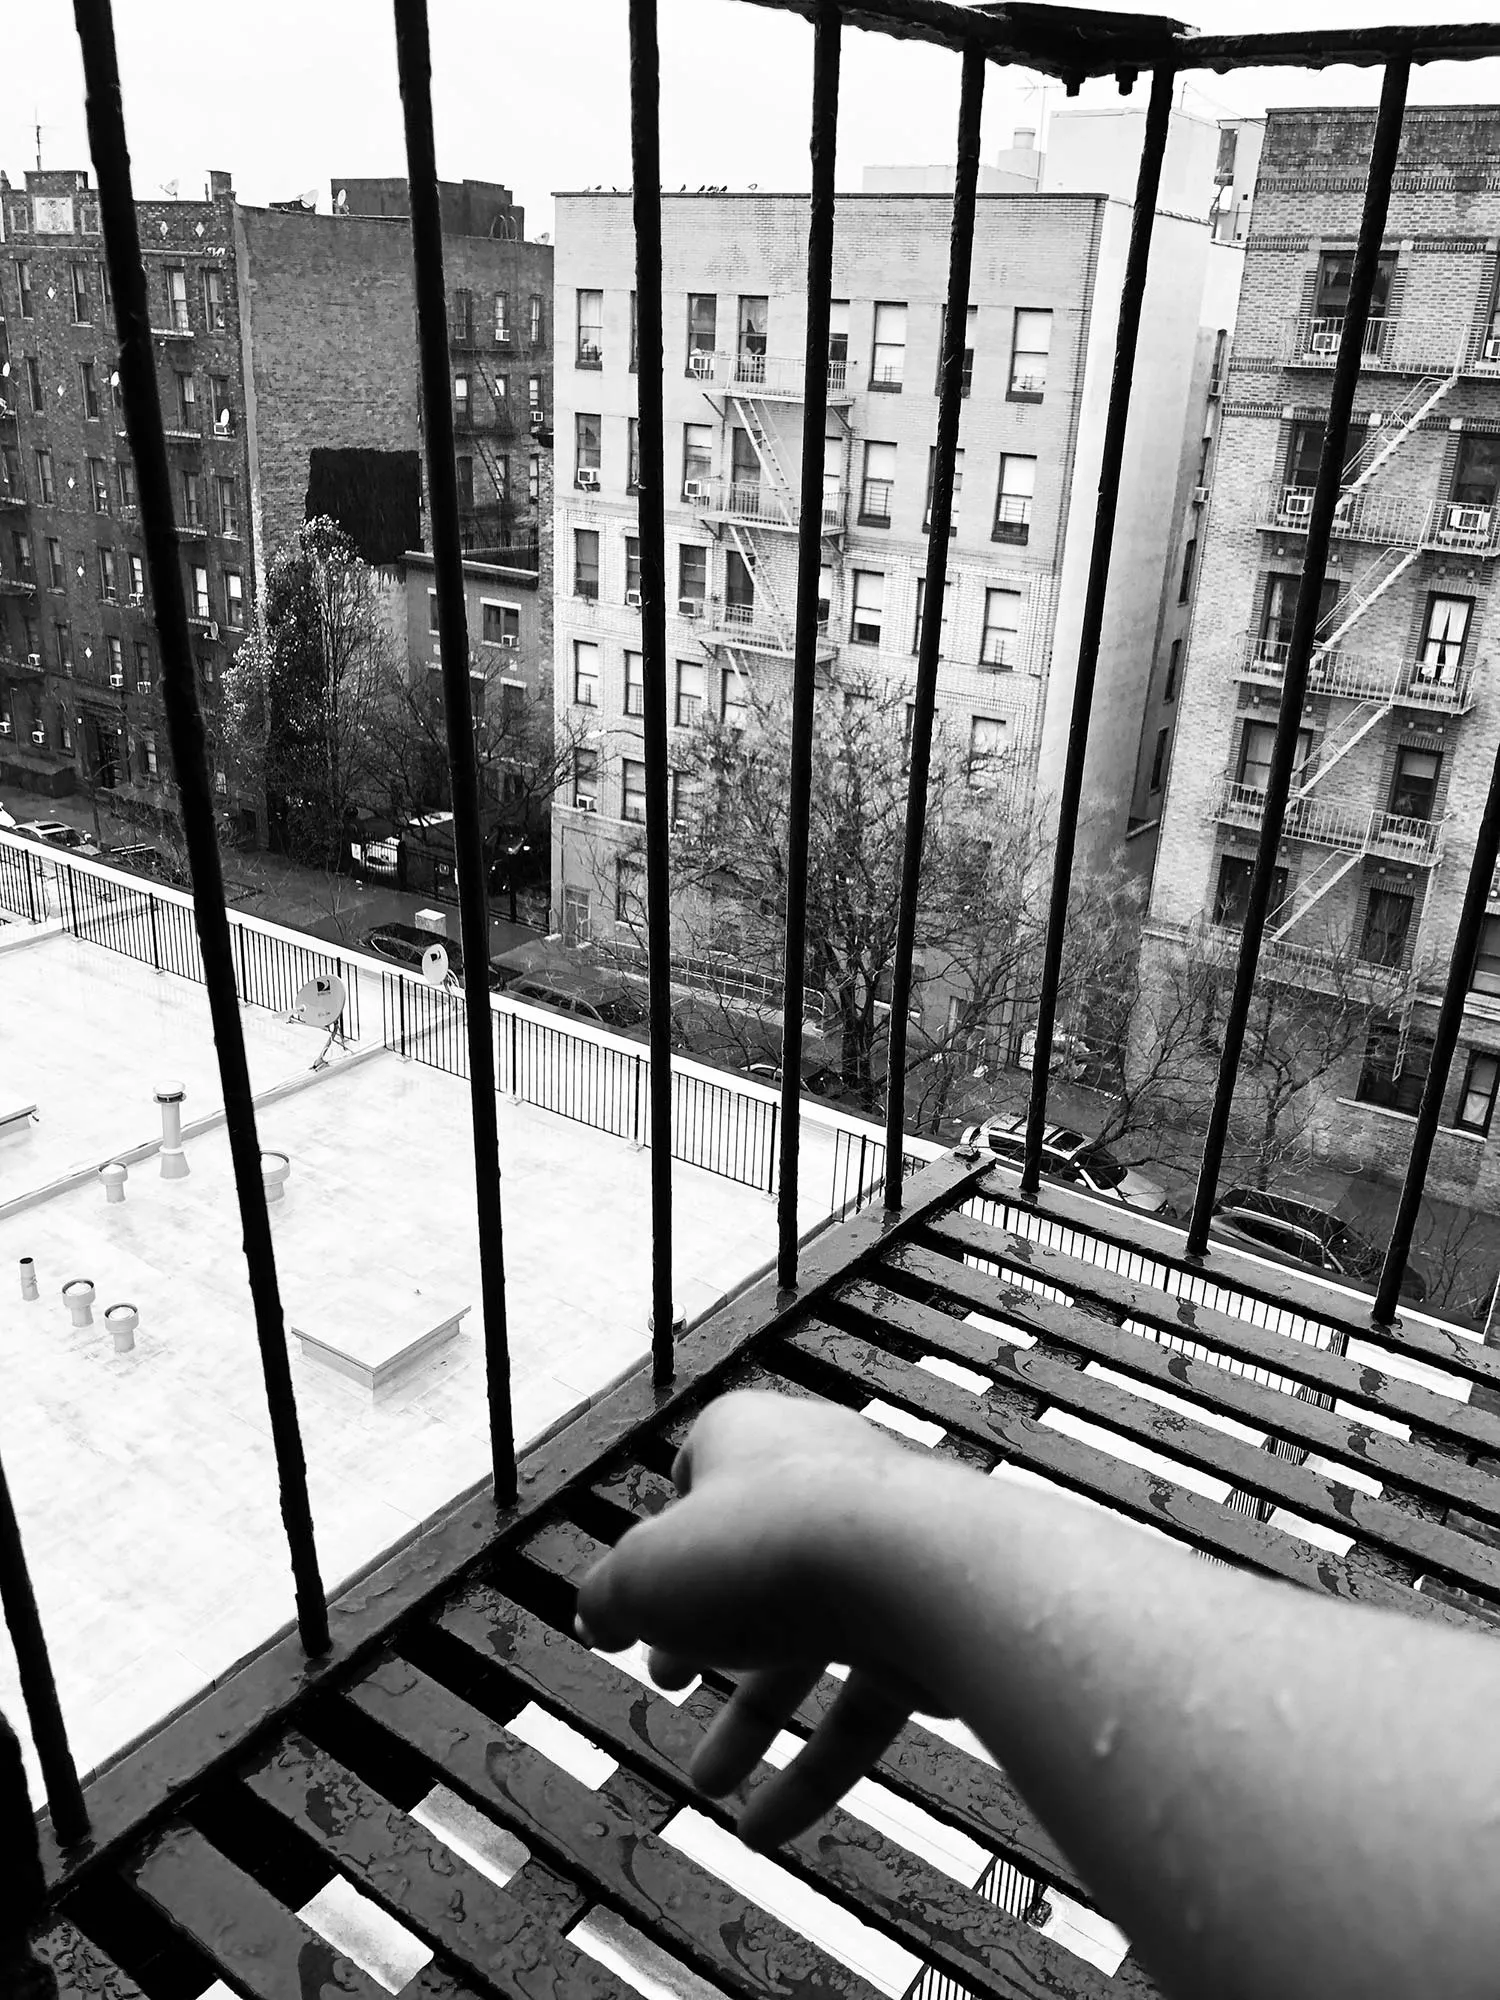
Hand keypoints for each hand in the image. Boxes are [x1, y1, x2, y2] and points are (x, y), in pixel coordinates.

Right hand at [575, 1391, 952, 1848]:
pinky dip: (817, 1765)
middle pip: (751, 1565)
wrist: (921, 1570)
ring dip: (754, 1720)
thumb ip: (608, 1598)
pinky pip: (864, 1699)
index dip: (665, 1538)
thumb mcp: (643, 1576)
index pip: (700, 1474)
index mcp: (749, 1438)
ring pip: (808, 1641)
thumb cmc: (762, 1545)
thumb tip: (595, 1616)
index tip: (642, 1598)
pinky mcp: (929, 1620)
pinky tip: (768, 1827)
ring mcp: (882, 1550)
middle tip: (670, 1683)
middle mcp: (821, 1479)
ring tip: (709, 1787)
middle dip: (704, 1637)